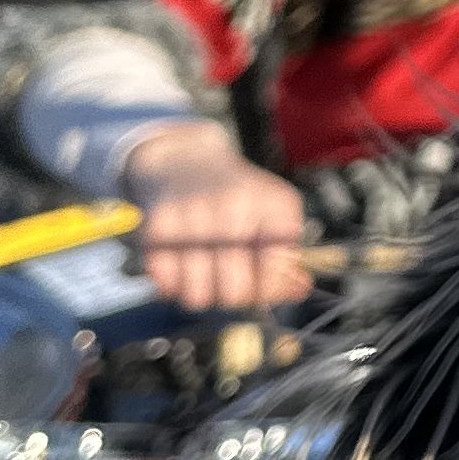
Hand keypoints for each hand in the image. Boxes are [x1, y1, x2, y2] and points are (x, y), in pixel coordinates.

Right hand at [121, 119, 311, 310]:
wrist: (183, 162)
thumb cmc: (235, 199)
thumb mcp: (271, 215)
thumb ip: (286, 257)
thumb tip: (300, 289)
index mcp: (273, 204)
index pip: (276, 270)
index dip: (268, 289)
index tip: (260, 285)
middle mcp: (234, 205)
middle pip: (235, 291)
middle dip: (232, 297)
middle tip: (229, 282)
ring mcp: (193, 214)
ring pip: (198, 296)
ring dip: (201, 293)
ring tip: (205, 273)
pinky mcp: (158, 225)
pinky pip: (166, 285)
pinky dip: (172, 284)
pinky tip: (181, 265)